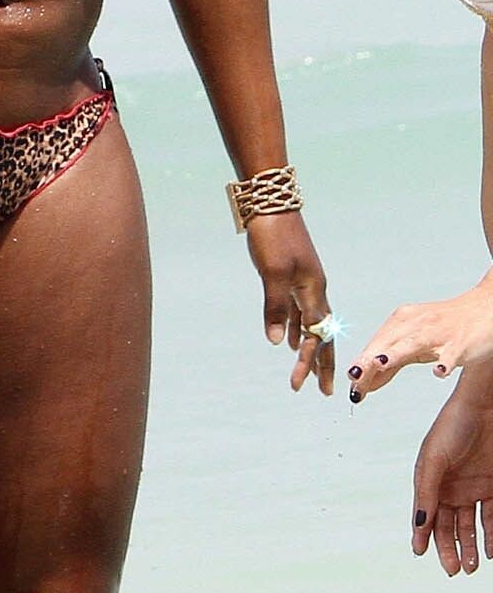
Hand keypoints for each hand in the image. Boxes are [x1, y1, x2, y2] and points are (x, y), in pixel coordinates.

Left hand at [245, 210, 333, 395]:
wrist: (270, 202)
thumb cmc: (272, 236)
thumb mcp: (272, 273)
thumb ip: (275, 308)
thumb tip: (278, 344)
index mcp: (314, 291)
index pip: (316, 336)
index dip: (310, 363)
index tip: (301, 387)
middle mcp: (314, 289)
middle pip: (321, 333)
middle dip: (321, 363)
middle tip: (323, 390)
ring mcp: (304, 281)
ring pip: (310, 323)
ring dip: (308, 347)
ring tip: (305, 369)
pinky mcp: (292, 274)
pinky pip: (298, 310)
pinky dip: (296, 326)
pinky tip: (289, 337)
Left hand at [347, 270, 492, 402]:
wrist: (484, 308)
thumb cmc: (445, 328)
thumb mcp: (414, 345)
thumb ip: (390, 364)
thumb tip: (364, 383)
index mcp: (401, 322)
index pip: (375, 345)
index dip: (361, 365)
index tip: (349, 386)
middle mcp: (415, 324)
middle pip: (387, 343)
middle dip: (369, 360)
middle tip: (353, 379)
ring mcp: (438, 332)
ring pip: (413, 343)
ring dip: (395, 353)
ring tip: (380, 363)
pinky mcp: (460, 341)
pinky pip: (451, 352)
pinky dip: (445, 361)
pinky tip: (439, 372)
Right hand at [411, 382, 492, 573]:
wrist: (484, 405)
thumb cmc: (453, 426)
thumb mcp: (434, 459)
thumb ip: (427, 493)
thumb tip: (418, 525)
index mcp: (430, 481)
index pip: (426, 516)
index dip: (424, 536)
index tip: (423, 555)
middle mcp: (451, 488)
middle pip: (449, 526)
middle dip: (450, 549)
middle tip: (455, 570)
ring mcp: (473, 489)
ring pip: (471, 526)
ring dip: (471, 548)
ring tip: (473, 567)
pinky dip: (492, 535)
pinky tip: (492, 550)